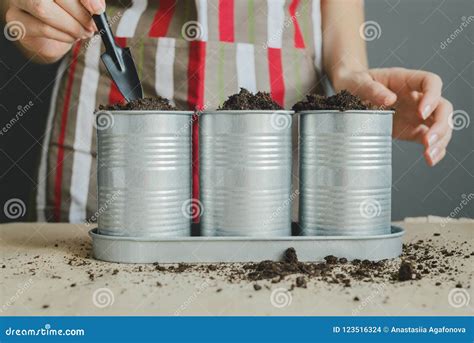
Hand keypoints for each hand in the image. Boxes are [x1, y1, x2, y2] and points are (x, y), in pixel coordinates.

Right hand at [6, 0, 105, 62]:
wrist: (50, 35)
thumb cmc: (68, 12)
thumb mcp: (83, 3)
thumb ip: (91, 0)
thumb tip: (97, 8)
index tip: (97, 9)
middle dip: (79, 14)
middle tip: (92, 26)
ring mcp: (19, 1)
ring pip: (44, 10)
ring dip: (72, 27)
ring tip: (83, 33)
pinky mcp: (16, 20)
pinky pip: (42, 28)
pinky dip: (63, 36)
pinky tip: (71, 37)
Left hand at [332, 67, 452, 165]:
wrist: (348, 92)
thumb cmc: (355, 82)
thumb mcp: (359, 81)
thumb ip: (372, 89)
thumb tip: (389, 99)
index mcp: (405, 80)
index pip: (431, 82)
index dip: (432, 96)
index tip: (421, 112)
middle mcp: (416, 97)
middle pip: (442, 107)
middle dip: (440, 125)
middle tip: (428, 141)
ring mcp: (415, 114)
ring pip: (440, 125)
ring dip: (440, 141)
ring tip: (429, 156)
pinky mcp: (410, 130)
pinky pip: (428, 138)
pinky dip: (434, 149)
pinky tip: (431, 160)